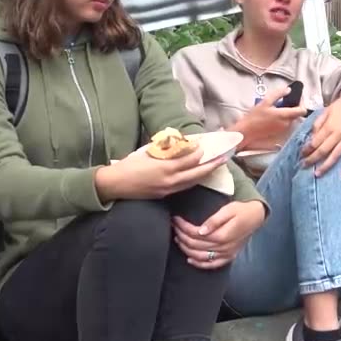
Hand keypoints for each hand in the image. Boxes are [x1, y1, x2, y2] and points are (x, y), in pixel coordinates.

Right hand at [96, 145, 227, 200]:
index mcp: (165, 167)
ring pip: (192, 182)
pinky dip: (193, 180)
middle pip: (197, 173)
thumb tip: (179, 145)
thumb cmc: (128, 165)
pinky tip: (197, 175)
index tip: (208, 145)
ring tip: (215, 166)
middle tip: (224, 158)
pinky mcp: (165, 194)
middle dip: (212, 165)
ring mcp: (168, 189)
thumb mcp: (146, 152)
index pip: (189, 159)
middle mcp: (170, 180)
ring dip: (205, 174)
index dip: (200, 153)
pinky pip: (183, 187)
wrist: (115, 184)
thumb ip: (164, 150)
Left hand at [173, 200, 266, 268]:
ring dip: (186, 249)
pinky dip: (199, 264)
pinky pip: (212, 265)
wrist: (255, 217)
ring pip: (200, 256)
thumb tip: (200, 231)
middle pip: (196, 245)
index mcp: (221, 235)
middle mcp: (223, 248)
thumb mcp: (228, 210)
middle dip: (182, 236)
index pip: (195, 234)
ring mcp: (226, 254)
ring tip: (178, 239)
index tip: (175, 220)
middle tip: (174, 227)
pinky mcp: (228, 257)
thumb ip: (214, 221)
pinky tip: (189, 259)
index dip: (183, 228)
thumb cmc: (241, 210)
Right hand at [231, 85, 307, 150]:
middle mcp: (287, 124)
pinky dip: (283, 117)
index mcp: (284, 115)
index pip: (302, 110)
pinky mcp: (279, 132)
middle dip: (293, 106)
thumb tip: (288, 90)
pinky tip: (273, 114)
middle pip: (297, 114)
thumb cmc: (255, 117)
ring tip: (277, 107)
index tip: (296, 98)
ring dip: (287, 112)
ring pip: (291, 118)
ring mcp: (283, 129)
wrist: (247, 131)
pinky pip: (286, 123)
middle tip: (284, 100)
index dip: (301, 103)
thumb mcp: (265, 101)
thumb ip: (278, 94)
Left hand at [300, 87, 340, 176]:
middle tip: (303, 166)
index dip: (307, 149)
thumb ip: (318, 123)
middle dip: (312, 160)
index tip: (301, 154)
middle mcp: (338, 134)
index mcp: (329, 126)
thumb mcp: (327, 110)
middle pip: (323, 151)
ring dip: (325, 166)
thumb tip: (312, 136)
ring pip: (335, 156)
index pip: (315, 142)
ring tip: (317, 174)